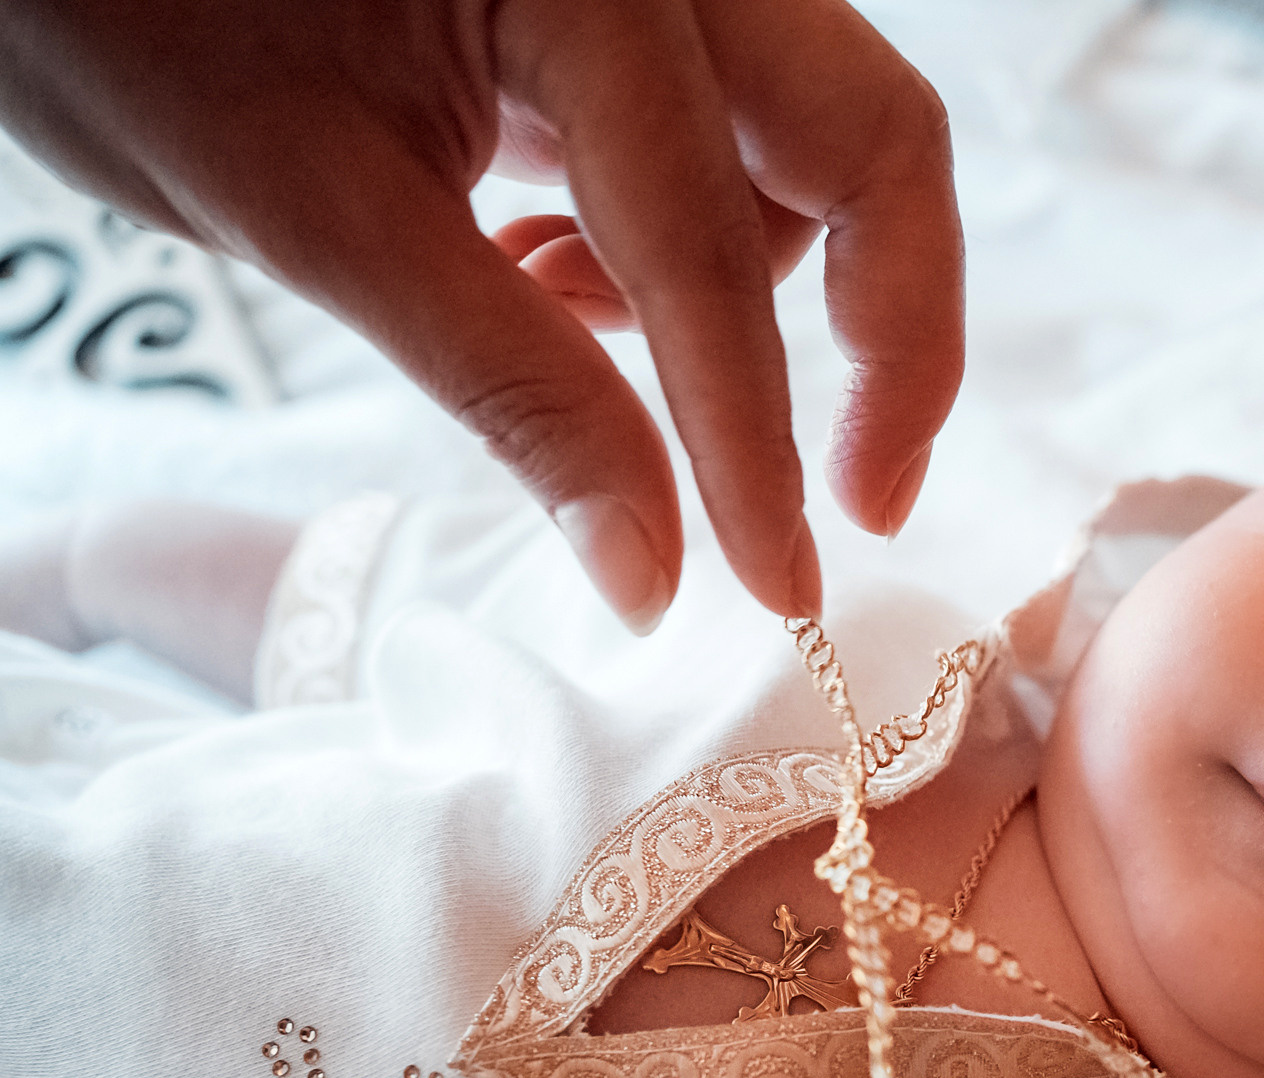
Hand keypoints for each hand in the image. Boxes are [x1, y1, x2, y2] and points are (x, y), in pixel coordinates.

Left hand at [0, 0, 966, 631]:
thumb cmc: (120, 13)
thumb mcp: (315, 213)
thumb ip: (515, 389)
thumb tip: (652, 571)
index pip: (713, 252)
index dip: (753, 441)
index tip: (784, 586)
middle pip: (874, 145)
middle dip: (896, 335)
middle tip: (864, 493)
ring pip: (817, 140)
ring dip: (763, 283)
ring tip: (581, 338)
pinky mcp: (613, 4)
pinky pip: (726, 129)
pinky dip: (685, 234)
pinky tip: (546, 273)